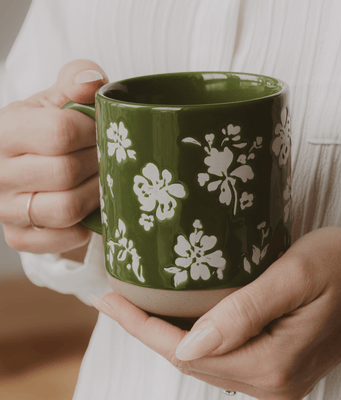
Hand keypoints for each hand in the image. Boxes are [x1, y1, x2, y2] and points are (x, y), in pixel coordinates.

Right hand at [0, 60, 107, 257]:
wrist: (36, 169)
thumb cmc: (51, 133)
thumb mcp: (60, 101)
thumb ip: (76, 81)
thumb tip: (90, 81)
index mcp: (7, 131)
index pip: (60, 132)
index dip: (93, 132)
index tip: (102, 132)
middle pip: (67, 172)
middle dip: (98, 164)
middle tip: (108, 159)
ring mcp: (7, 209)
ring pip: (67, 208)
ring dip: (96, 195)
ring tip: (103, 182)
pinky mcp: (21, 237)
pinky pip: (64, 238)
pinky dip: (86, 226)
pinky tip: (89, 209)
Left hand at [97, 226, 340, 399]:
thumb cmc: (340, 266)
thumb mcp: (293, 277)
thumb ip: (244, 314)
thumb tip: (187, 346)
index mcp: (271, 364)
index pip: (186, 350)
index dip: (141, 326)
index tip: (110, 300)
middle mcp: (270, 382)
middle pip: (189, 358)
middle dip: (146, 330)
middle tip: (115, 297)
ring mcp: (273, 377)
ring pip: (202, 359)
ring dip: (165, 333)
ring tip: (136, 304)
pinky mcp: (275, 363)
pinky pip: (221, 354)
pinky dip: (192, 335)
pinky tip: (176, 315)